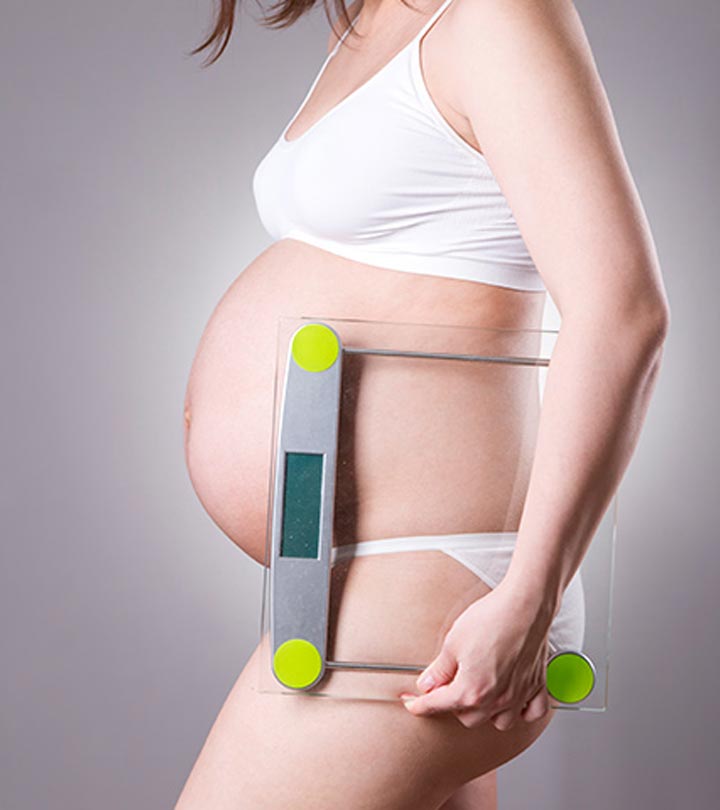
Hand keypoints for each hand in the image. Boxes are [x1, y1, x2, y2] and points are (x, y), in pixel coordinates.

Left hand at [399, 579, 555, 729]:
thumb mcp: (453, 642)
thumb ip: (440, 669)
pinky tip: (512, 700)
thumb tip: (427, 683)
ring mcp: (518, 695)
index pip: (438, 705)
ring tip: (478, 693)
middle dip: (454, 705)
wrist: (524, 605)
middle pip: (468, 718)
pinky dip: (522, 712)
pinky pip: (531, 713)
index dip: (420, 704)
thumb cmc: (492, 619)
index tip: (413, 704)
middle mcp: (496, 700)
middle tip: (447, 686)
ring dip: (486, 712)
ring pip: (499, 722)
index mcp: (471, 691)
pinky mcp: (536, 685)